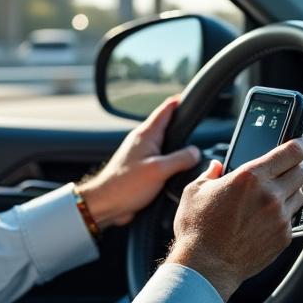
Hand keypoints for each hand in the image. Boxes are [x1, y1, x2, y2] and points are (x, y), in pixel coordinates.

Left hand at [75, 96, 202, 227]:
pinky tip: (178, 167)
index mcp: (146, 135)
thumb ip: (180, 159)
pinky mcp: (140, 168)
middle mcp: (142, 141)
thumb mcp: (158, 170)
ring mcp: (140, 154)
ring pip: (163, 143)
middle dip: (180, 123)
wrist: (105, 203)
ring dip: (176, 144)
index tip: (191, 98)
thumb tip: (195, 152)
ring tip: (192, 145)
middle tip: (197, 121)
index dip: (179, 102)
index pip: (165, 110)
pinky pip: (160, 159)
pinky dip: (170, 159)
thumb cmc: (126, 185)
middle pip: (166, 125)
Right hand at [166, 137, 302, 301]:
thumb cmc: (198, 231)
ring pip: (300, 195)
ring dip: (291, 191)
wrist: (206, 267)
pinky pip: (292, 219)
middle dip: (297, 166)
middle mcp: (270, 195)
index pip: (290, 152)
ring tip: (274, 196)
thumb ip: (209, 174)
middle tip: (288, 168)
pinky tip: (268, 218)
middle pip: (302, 171)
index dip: (300, 145)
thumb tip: (216, 167)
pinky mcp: (283, 237)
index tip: (302, 144)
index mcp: (250, 177)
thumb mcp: (194, 192)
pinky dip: (284, 215)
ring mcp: (279, 217)